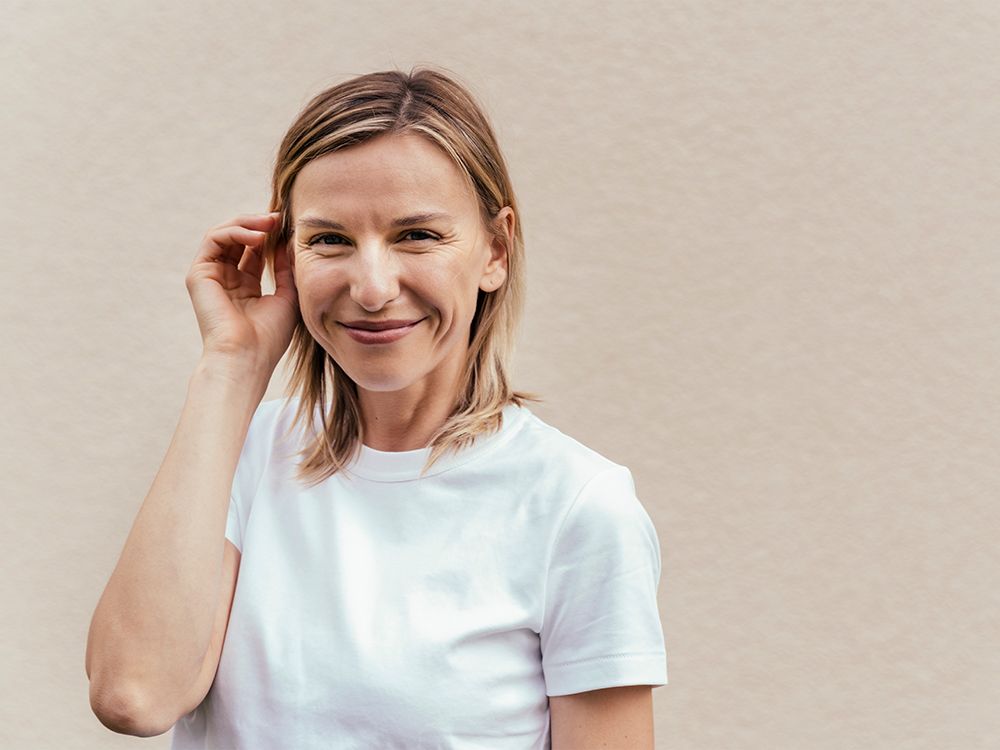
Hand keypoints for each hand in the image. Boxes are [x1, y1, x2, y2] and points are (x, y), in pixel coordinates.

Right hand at [185, 212, 298, 373]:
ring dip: (248, 223)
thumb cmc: (269, 336)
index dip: (271, 235)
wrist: (247, 357)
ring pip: (224, 234)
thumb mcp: (287, 296)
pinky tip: (257, 237)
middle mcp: (225, 280)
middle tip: (280, 218)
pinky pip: (214, 239)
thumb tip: (288, 242)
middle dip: (259, 224)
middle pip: (238, 239)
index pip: (254, 251)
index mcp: (244, 287)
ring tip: (270, 223)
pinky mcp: (199, 274)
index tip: (290, 226)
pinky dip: (236, 231)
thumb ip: (286, 268)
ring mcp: (210, 276)